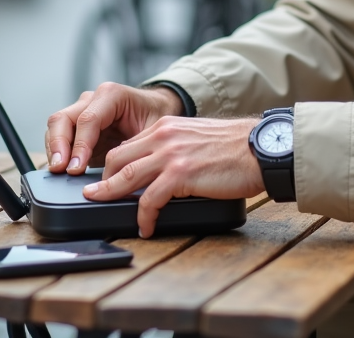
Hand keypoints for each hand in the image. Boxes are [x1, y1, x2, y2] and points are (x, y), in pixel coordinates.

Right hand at [45, 83, 183, 173]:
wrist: (155, 109)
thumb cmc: (155, 116)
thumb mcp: (153, 130)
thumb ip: (136, 146)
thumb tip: (119, 171)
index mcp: (112, 95)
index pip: (87, 119)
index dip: (80, 145)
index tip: (76, 168)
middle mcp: (92, 100)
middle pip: (63, 119)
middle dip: (58, 146)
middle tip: (60, 169)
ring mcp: (81, 111)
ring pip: (56, 126)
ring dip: (54, 150)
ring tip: (57, 172)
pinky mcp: (77, 126)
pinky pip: (59, 137)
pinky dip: (57, 153)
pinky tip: (60, 170)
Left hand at [83, 116, 263, 237]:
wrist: (258, 150)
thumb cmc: (235, 148)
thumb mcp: (196, 137)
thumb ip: (175, 148)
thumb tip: (160, 169)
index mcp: (166, 127)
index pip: (128, 145)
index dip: (112, 164)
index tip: (104, 177)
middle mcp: (163, 137)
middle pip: (117, 158)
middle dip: (103, 179)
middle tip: (95, 193)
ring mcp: (170, 155)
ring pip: (126, 177)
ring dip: (110, 195)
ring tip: (101, 206)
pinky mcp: (180, 175)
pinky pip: (149, 199)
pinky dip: (143, 216)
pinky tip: (146, 226)